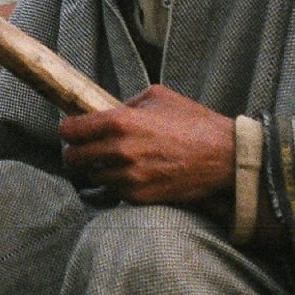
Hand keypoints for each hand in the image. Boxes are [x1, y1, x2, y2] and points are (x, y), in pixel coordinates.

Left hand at [58, 84, 233, 204]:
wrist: (227, 158)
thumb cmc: (195, 123)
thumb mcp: (158, 97)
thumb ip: (126, 103)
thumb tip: (106, 110)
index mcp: (119, 122)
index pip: (70, 130)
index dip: (68, 129)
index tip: (72, 130)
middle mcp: (119, 150)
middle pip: (73, 157)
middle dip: (75, 152)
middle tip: (83, 149)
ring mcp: (129, 177)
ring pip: (92, 176)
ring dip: (97, 169)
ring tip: (112, 161)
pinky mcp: (140, 197)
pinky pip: (114, 191)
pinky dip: (117, 184)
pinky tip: (131, 174)